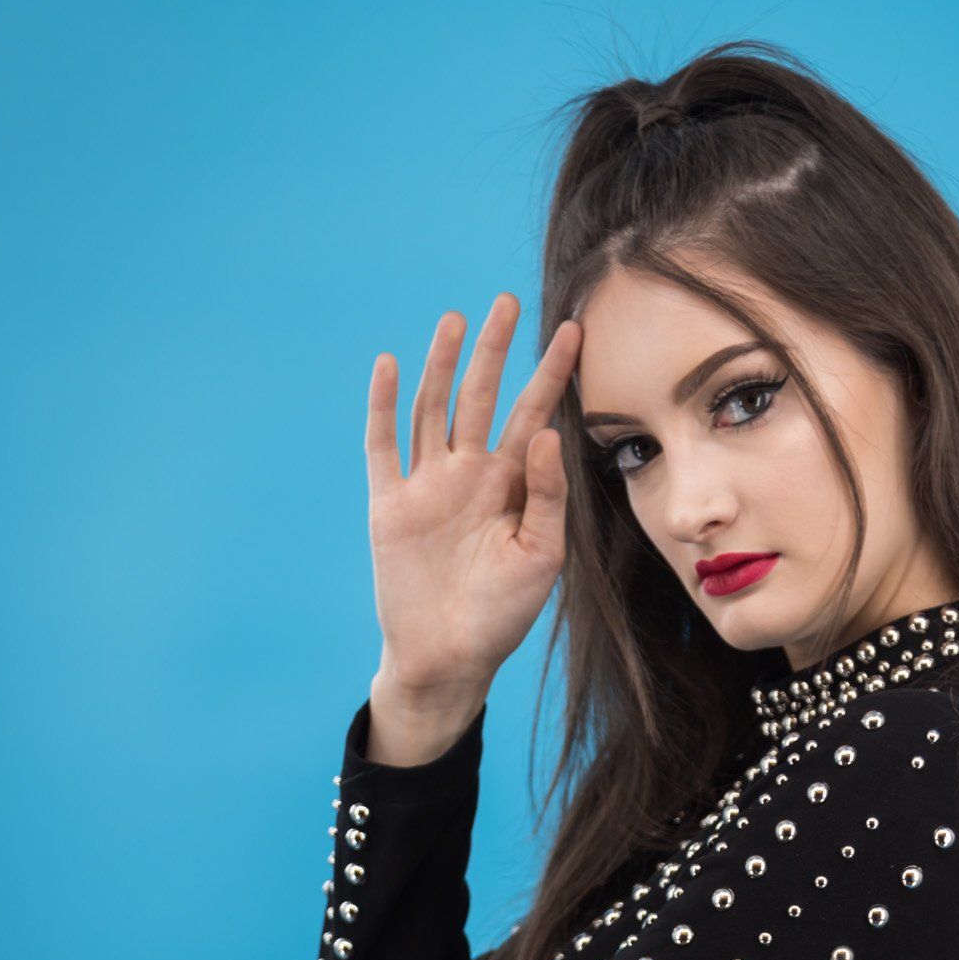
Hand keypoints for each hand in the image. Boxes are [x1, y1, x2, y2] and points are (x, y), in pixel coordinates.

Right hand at [364, 295, 581, 707]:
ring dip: (442, 364)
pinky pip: (384, 445)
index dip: (552, 374)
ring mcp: (427, 486)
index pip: (535, 415)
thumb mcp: (542, 557)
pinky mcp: (390, 504)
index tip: (574, 331)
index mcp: (511, 486)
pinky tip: (392, 364)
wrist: (448, 658)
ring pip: (434, 409)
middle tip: (508, 301)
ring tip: (455, 319)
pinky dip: (385, 405)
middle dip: (494, 351)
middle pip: (481, 398)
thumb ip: (547, 495)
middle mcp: (469, 476)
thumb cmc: (503, 615)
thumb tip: (545, 434)